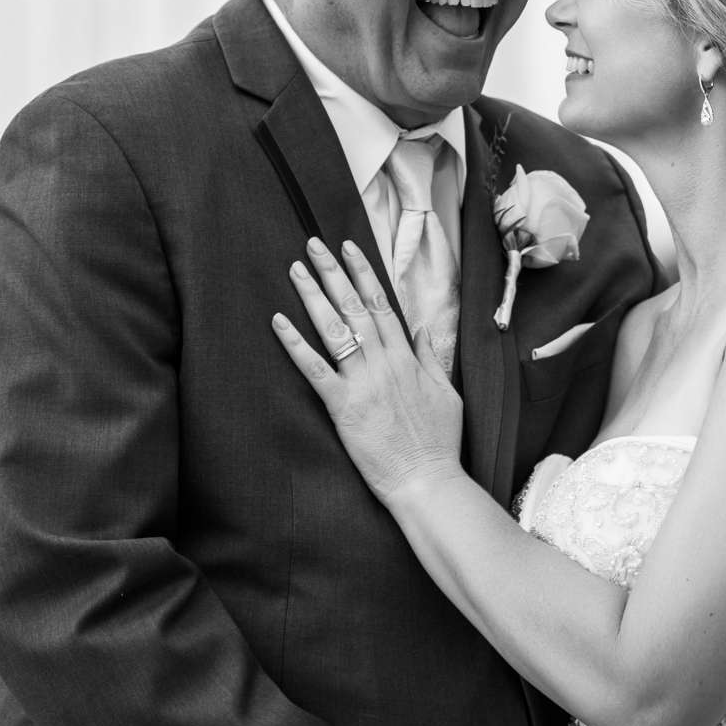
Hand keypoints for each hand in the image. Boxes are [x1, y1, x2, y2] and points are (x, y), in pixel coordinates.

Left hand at [274, 239, 462, 505]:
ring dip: (313, 296)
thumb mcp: (446, 392)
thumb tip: (421, 327)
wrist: (427, 480)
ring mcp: (363, 383)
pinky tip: (280, 322)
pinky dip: (296, 345)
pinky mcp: (343, 407)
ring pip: (335, 329)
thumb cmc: (439, 442)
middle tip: (313, 245)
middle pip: (354, 308)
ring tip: (296, 270)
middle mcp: (384, 362)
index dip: (363, 274)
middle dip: (333, 273)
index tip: (349, 248)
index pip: (381, 305)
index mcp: (407, 357)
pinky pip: (316, 370)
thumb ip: (429, 357)